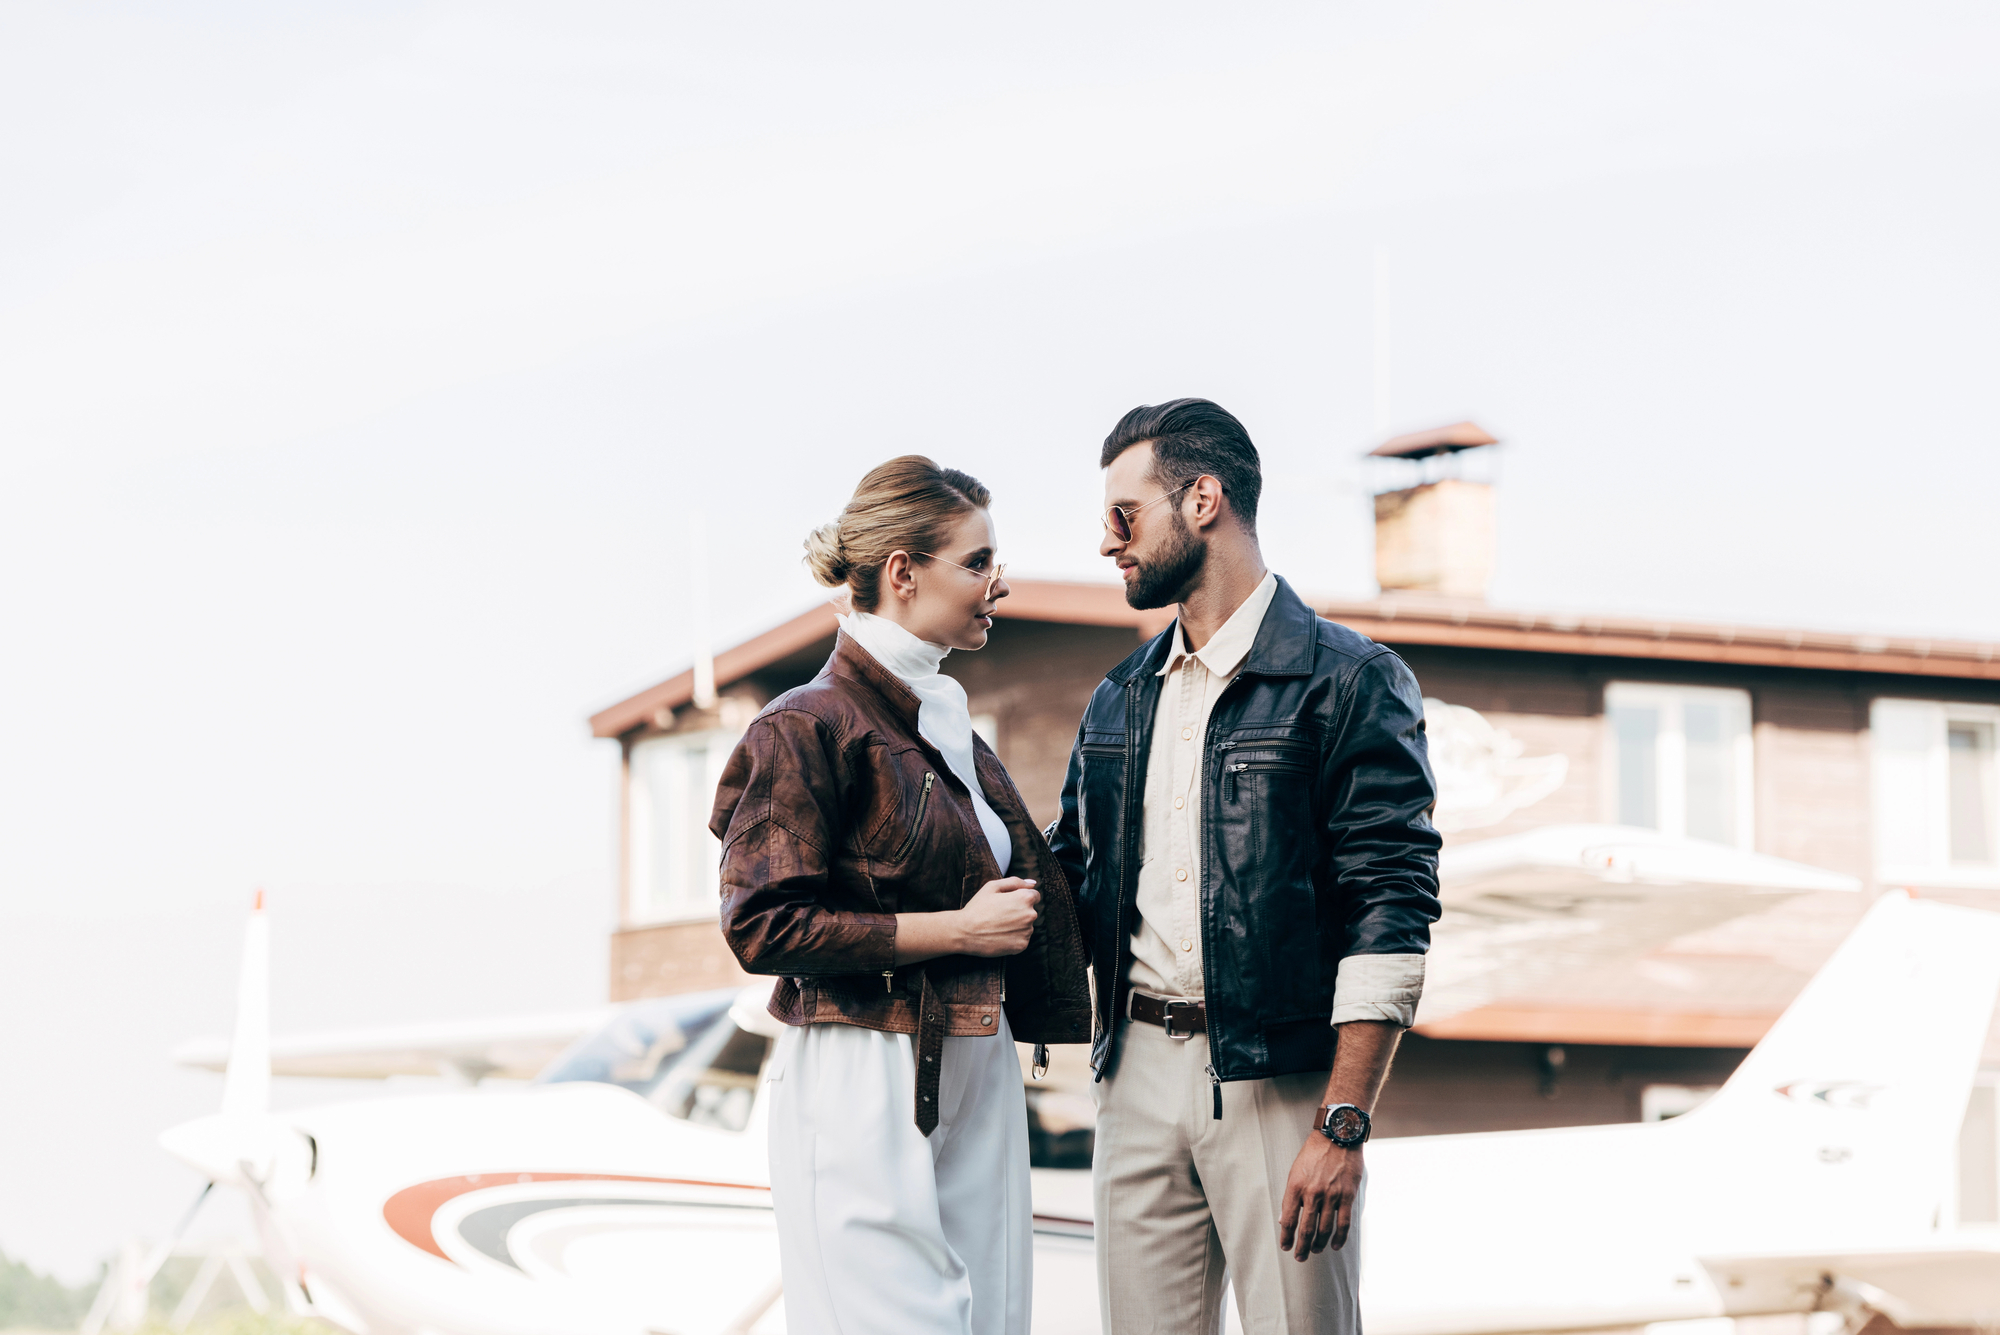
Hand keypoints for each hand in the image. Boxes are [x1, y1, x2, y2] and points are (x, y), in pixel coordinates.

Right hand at [954, 877, 1039, 956]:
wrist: (965, 932)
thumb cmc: (977, 907)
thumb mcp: (992, 886)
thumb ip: (1015, 882)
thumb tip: (1033, 883)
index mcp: (1025, 898)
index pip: (1035, 896)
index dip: (1020, 898)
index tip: (1007, 904)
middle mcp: (1030, 915)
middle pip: (1031, 912)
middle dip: (1019, 912)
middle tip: (999, 915)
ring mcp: (1027, 932)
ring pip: (1027, 926)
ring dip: (1017, 926)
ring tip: (998, 926)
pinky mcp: (1022, 946)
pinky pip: (1022, 939)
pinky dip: (1013, 938)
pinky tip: (1000, 935)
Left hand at [1278, 1135, 1361, 1260]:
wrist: (1338, 1136)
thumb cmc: (1314, 1153)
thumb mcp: (1295, 1171)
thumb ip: (1291, 1196)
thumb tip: (1283, 1219)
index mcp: (1295, 1186)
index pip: (1288, 1219)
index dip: (1286, 1237)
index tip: (1285, 1247)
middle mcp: (1312, 1193)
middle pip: (1306, 1229)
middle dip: (1302, 1247)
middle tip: (1300, 1257)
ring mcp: (1331, 1195)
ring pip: (1324, 1229)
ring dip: (1319, 1244)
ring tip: (1315, 1251)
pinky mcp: (1347, 1196)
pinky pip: (1343, 1223)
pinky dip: (1339, 1238)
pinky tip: (1334, 1246)